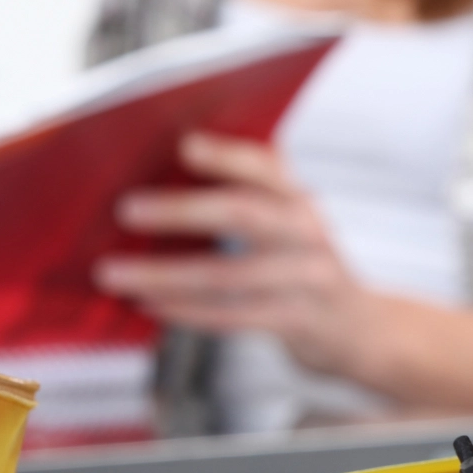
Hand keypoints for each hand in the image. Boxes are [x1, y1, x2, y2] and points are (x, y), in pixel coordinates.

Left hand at [93, 132, 379, 376]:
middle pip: (245, 214)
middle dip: (181, 210)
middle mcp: (309, 234)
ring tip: (113, 273)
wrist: (359, 327)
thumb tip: (161, 175)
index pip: (267, 167)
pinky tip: (148, 305)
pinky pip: (232, 317)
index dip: (227, 156)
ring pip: (227, 276)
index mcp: (300, 200)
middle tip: (126, 209)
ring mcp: (308, 279)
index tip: (184, 145)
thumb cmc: (303, 265)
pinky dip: (185, 312)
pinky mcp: (298, 321)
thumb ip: (247, 198)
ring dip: (164, 275)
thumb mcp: (290, 223)